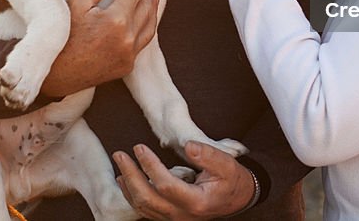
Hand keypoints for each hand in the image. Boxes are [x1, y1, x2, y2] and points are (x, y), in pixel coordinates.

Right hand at [41, 0, 157, 96]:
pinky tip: (146, 20)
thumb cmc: (62, 38)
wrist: (56, 75)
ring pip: (149, 26)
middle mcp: (127, 38)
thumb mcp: (76, 5)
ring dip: (153, 8)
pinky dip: (147, 27)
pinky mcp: (127, 65)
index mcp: (115, 20)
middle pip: (144, 7)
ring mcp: (129, 53)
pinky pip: (143, 42)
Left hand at [114, 141, 255, 219]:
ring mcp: (175, 219)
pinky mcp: (171, 218)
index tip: (139, 147)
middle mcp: (183, 215)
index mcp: (197, 202)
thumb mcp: (227, 163)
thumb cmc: (232, 179)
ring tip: (120, 164)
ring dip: (128, 186)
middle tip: (120, 154)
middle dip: (130, 175)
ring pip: (143, 207)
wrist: (238, 198)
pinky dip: (133, 196)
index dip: (150, 166)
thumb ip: (208, 154)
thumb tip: (188, 146)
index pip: (165, 185)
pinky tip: (125, 181)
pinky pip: (146, 211)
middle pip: (147, 199)